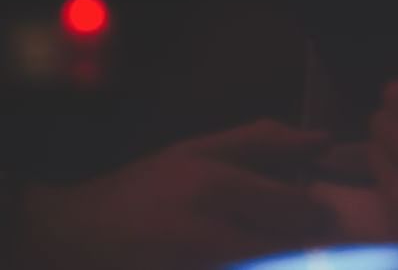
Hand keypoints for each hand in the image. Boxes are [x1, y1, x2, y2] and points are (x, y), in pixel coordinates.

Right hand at [4, 120, 335, 268]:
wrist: (73, 239)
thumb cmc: (143, 189)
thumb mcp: (195, 150)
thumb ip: (261, 141)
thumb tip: (323, 140)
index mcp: (215, 184)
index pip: (294, 207)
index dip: (315, 214)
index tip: (318, 215)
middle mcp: (209, 231)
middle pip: (285, 248)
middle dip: (303, 244)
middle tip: (302, 237)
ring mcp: (203, 263)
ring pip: (265, 262)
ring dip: (275, 257)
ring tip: (259, 242)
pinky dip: (251, 265)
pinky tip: (242, 257)